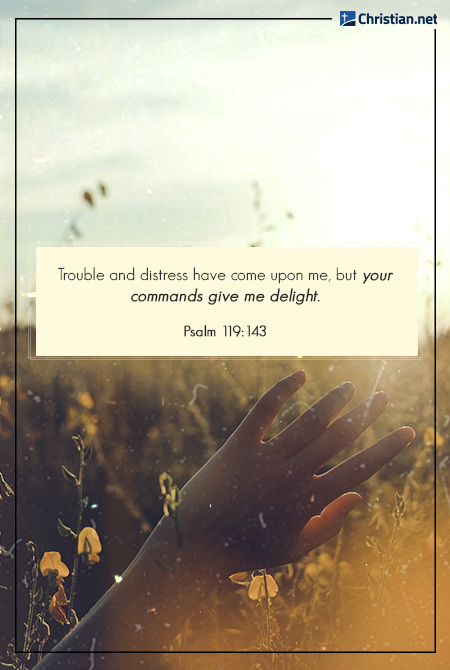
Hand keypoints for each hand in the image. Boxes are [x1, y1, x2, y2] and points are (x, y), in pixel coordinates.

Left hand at [177, 370, 414, 572]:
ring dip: (333, 401)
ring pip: (308, 421)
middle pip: (339, 438)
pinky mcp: (238, 445)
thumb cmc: (247, 548)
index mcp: (308, 501)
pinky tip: (299, 374)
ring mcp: (265, 458)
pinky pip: (264, 411)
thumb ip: (329, 524)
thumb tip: (359, 496)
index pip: (359, 469)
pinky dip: (282, 390)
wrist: (195, 544)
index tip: (406, 431)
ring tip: (350, 387)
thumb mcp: (293, 547)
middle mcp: (291, 475)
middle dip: (366, 415)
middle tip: (383, 397)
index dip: (386, 449)